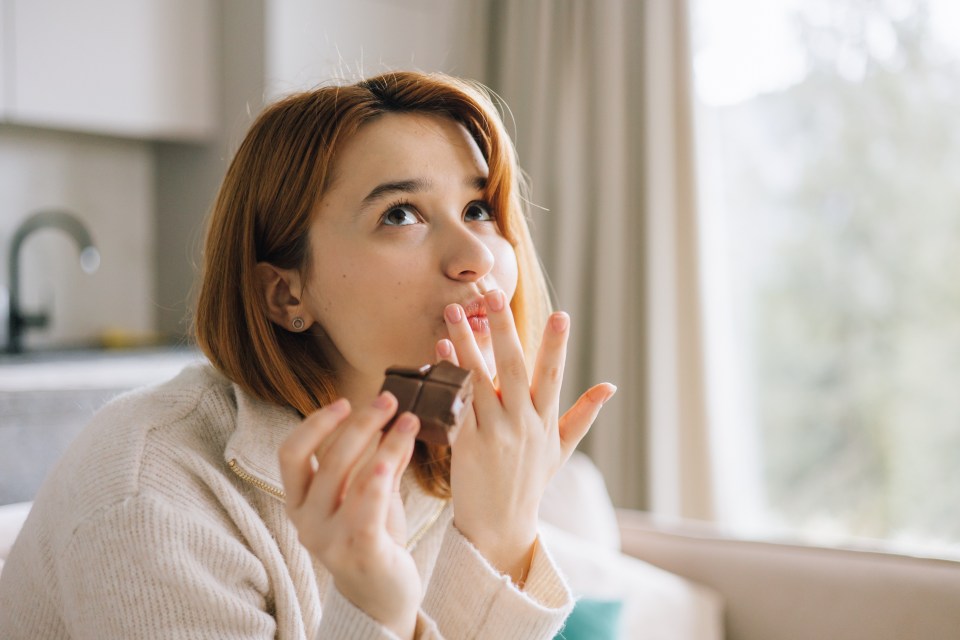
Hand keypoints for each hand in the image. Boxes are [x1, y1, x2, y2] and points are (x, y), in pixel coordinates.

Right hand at [278, 393, 420, 639]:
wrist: (382, 598)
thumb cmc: (372, 539)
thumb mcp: (368, 495)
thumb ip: (376, 459)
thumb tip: (393, 414)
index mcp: (299, 504)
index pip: (291, 454)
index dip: (315, 423)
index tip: (344, 401)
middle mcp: (306, 522)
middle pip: (329, 459)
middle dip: (361, 422)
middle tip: (389, 399)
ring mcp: (330, 540)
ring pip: (354, 476)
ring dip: (385, 441)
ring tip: (409, 420)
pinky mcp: (359, 552)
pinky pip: (368, 505)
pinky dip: (382, 471)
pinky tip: (401, 448)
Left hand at [439, 290, 615, 582]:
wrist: (500, 526)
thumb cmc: (530, 483)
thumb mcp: (561, 449)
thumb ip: (583, 415)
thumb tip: (610, 386)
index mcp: (545, 421)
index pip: (554, 376)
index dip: (557, 346)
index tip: (561, 315)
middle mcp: (522, 423)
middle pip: (513, 368)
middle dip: (505, 329)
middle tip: (493, 294)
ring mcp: (493, 433)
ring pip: (478, 379)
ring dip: (465, 342)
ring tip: (452, 311)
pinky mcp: (466, 444)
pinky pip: (455, 403)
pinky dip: (448, 375)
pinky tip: (439, 351)